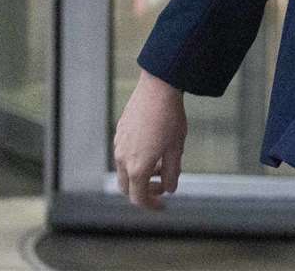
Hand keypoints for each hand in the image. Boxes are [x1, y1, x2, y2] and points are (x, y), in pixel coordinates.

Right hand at [113, 68, 187, 208]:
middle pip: (127, 188)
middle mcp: (122, 159)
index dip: (151, 205)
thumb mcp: (177, 149)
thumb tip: (169, 189)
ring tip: (161, 164)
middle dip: (144, 191)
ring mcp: (118, 145)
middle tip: (162, 185)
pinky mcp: (119, 133)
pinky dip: (135, 161)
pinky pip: (123, 155)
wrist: (158, 88)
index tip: (162, 206)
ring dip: (140, 175)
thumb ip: (172, 173)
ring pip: (124, 171)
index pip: (139, 198)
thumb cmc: (170, 118)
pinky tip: (152, 149)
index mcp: (137, 168)